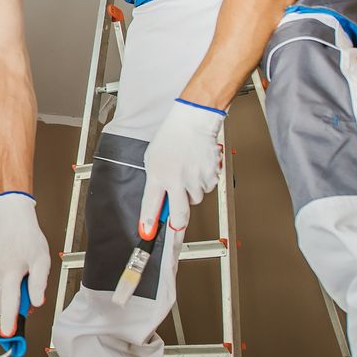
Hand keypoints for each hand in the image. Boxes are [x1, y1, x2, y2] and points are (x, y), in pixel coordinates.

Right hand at [0, 191, 48, 335]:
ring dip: (12, 300)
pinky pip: (0, 288)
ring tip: (27, 283)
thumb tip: (37, 302)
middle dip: (13, 311)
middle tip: (30, 301)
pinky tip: (22, 277)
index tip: (8, 335)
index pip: (9, 303)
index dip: (9, 321)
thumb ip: (38, 283)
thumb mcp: (41, 260)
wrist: (13, 219)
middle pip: (0, 306)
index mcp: (9, 273)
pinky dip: (10, 290)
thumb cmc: (27, 237)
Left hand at [140, 98, 225, 238]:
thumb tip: (158, 205)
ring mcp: (195, 178)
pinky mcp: (210, 176)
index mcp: (158, 174)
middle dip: (176, 226)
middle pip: (179, 215)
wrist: (193, 122)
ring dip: (190, 193)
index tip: (147, 234)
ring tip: (186, 173)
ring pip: (194, 200)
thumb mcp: (153, 159)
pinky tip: (197, 168)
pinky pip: (206, 189)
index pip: (151, 205)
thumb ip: (155, 182)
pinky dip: (202, 183)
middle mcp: (177, 179)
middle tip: (174, 228)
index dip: (149, 222)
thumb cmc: (170, 139)